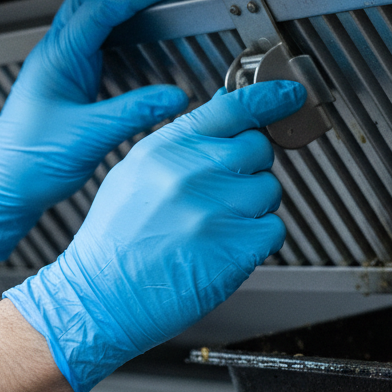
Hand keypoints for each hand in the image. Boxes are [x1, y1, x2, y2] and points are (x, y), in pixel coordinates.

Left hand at [0, 0, 187, 261]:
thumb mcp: (89, 137)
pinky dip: (118, 25)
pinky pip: (93, 38)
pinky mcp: (66, 80)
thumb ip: (135, 113)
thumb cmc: (30, 163)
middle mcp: (55, 54)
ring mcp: (59, 65)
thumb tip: (176, 96)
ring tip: (155, 1)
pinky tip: (136, 37)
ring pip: (89, 12)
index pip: (100, 8)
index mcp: (57, 59)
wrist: (4, 187)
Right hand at [4, 80, 306, 391]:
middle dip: (250, 169)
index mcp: (167, 148)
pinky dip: (258, 240)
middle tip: (222, 194)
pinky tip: (224, 248)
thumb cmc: (116, 240)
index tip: (291, 94)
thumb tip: (226, 106)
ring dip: (254, 207)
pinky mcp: (236, 247)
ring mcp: (216, 210)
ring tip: (214, 227)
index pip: (232, 108)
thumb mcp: (136, 172)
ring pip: (269, 190)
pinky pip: (273, 229)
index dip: (269, 97)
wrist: (101, 298)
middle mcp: (192, 173)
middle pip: (259, 149)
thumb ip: (183, 141)